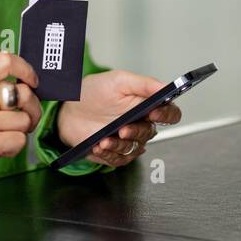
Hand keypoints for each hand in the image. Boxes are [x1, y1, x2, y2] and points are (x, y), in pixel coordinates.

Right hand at [0, 52, 41, 206]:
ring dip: (18, 134)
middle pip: (24, 93)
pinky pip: (19, 140)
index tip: (32, 82)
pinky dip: (13, 149)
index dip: (26, 69)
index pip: (4, 61)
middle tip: (23, 123)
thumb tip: (24, 86)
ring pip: (24, 120)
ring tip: (0, 140)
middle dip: (32, 110)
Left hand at [57, 70, 182, 167]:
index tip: (153, 112)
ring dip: (120, 145)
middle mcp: (141, 123)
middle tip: (122, 129)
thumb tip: (165, 86)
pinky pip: (119, 159)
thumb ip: (144, 83)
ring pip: (134, 148)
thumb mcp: (119, 80)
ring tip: (104, 140)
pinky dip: (109, 154)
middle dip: (136, 132)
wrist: (70, 108)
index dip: (166, 115)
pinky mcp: (116, 152)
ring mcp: (129, 139)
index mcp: (148, 105)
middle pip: (151, 133)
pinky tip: (99, 146)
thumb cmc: (96, 92)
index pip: (170, 113)